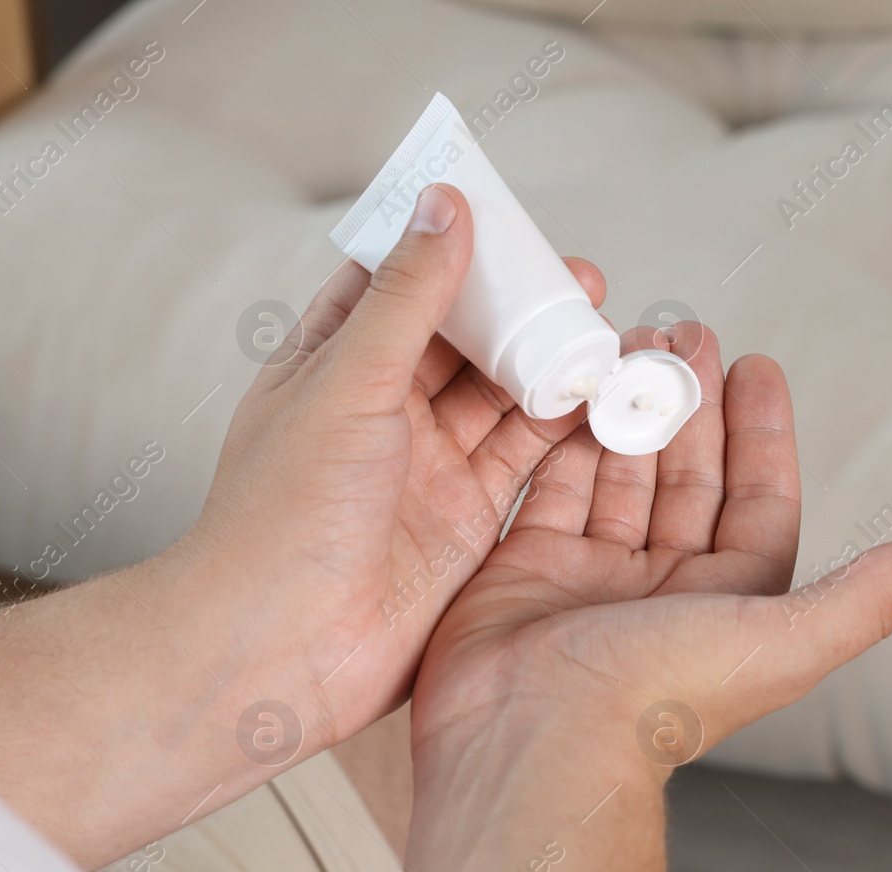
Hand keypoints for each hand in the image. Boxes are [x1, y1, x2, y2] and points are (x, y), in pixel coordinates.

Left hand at [175, 182, 600, 750]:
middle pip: (466, 338)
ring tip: (607, 331)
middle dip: (521, 306)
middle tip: (582, 281)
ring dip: (551, 362)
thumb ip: (408, 298)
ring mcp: (428, 466)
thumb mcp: (348, 382)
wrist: (283, 646)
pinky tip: (605, 396)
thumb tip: (445, 205)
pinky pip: (527, 459)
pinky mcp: (468, 519)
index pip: (397, 282)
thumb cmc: (284, 512)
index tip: (507, 215)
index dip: (450, 247)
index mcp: (332, 363)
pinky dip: (567, 428)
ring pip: (504, 396)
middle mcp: (382, 410)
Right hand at [411, 320, 891, 766]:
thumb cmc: (656, 698)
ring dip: (628, 409)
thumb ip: (861, 596)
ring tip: (630, 343)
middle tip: (682, 331)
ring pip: (619, 472)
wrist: (530, 739)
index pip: (756, 500)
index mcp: (730, 603)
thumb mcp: (781, 642)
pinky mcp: (526, 567)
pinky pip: (552, 486)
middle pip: (686, 476)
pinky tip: (573, 387)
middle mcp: (665, 587)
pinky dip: (562, 437)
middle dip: (689, 403)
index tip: (752, 365)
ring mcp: (592, 576)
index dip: (761, 433)